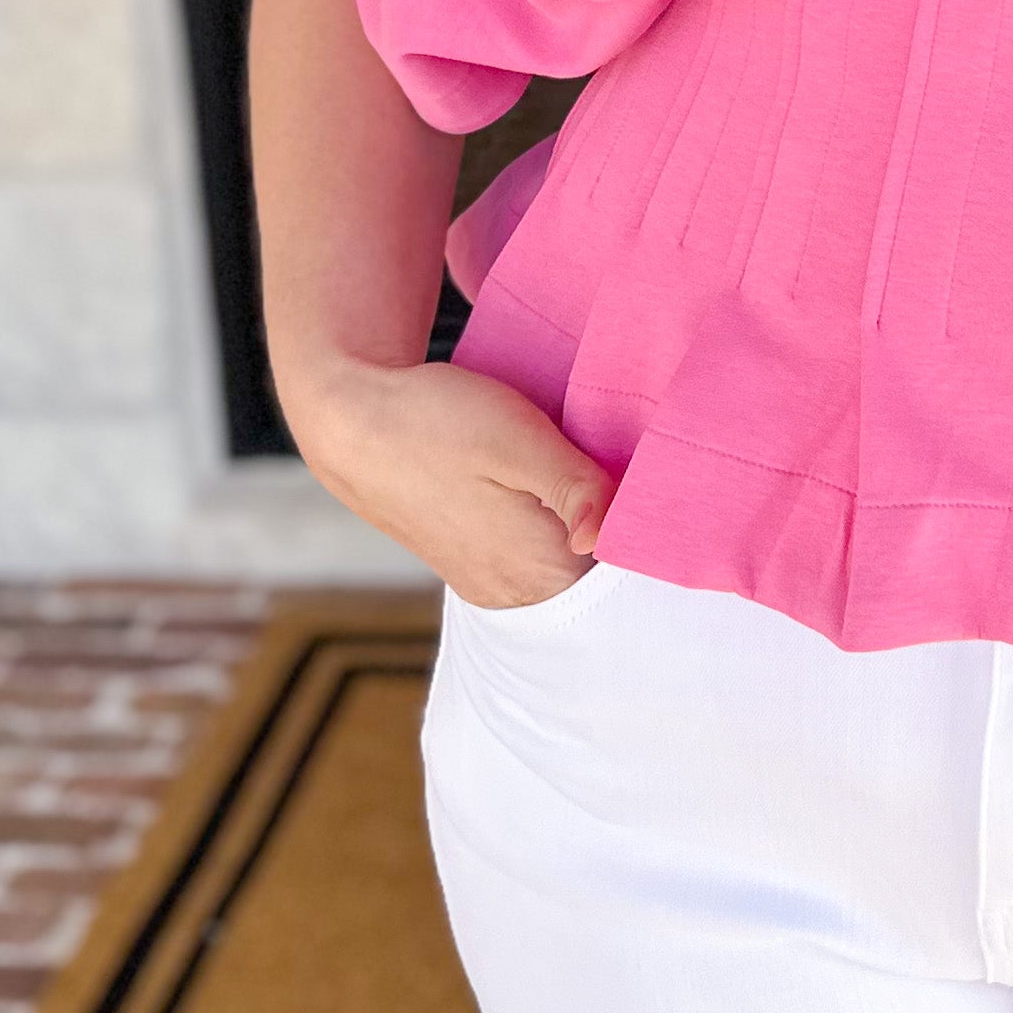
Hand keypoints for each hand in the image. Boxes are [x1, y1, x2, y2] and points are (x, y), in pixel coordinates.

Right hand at [278, 353, 618, 609]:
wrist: (351, 420)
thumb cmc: (436, 421)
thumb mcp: (518, 438)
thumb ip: (577, 489)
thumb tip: (609, 535)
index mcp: (539, 572)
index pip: (627, 576)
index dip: (652, 531)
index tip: (661, 486)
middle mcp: (516, 593)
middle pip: (601, 576)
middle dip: (624, 528)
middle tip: (633, 467)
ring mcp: (493, 582)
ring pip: (568, 564)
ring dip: (588, 524)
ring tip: (593, 468)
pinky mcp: (475, 561)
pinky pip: (536, 554)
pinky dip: (555, 524)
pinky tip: (555, 480)